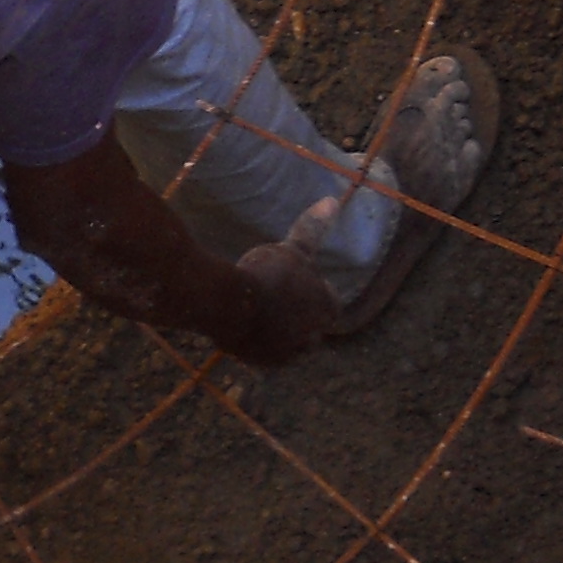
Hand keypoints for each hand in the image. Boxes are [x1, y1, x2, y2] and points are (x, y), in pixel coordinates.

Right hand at [216, 239, 339, 366]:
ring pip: (287, 342)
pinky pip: (263, 351)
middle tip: (278, 296)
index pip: (329, 303)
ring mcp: (286, 354)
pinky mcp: (259, 362)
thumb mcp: (292, 249)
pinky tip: (242, 323)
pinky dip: (256, 340)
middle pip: (310, 326)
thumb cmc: (269, 275)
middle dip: (298, 315)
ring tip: (258, 310)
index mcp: (326, 311)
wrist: (230, 306)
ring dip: (278, 330)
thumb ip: (313, 230)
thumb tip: (332, 201)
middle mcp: (312, 338)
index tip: (299, 283)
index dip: (315, 292)